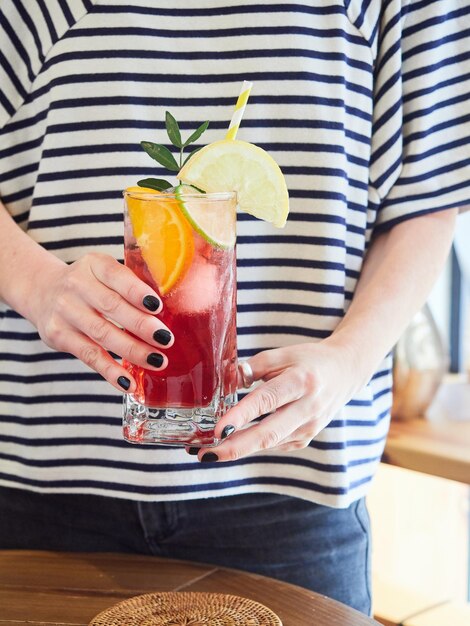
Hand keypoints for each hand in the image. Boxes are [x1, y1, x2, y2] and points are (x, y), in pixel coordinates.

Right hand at [28, 252, 172, 391]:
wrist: (44, 291)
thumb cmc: (90, 285)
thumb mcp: (105, 272)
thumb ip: (131, 285)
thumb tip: (172, 311)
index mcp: (94, 264)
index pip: (116, 276)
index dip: (137, 292)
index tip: (158, 307)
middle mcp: (76, 284)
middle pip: (112, 306)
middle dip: (141, 325)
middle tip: (166, 339)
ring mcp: (65, 311)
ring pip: (102, 334)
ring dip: (133, 351)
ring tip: (157, 361)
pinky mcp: (59, 336)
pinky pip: (89, 356)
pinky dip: (110, 371)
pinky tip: (128, 382)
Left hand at [193, 339, 364, 460]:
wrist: (345, 374)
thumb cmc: (309, 360)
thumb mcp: (284, 354)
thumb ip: (254, 367)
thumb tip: (227, 381)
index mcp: (301, 381)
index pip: (266, 400)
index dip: (240, 417)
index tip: (216, 429)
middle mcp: (308, 408)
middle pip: (268, 433)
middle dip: (235, 447)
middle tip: (206, 454)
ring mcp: (309, 427)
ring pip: (269, 443)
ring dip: (238, 449)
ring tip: (208, 451)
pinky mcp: (305, 438)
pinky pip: (274, 444)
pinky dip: (252, 445)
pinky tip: (232, 443)